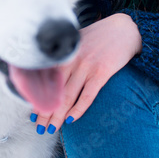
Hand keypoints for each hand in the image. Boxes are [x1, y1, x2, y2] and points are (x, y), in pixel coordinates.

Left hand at [30, 12, 141, 134]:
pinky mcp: (102, 73)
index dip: (38, 98)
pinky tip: (71, 120)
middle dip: (45, 112)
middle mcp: (72, 60)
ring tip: (51, 129)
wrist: (125, 28)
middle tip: (39, 127)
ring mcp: (87, 67)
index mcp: (64, 53)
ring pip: (68, 97)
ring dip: (58, 116)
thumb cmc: (101, 35)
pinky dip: (78, 109)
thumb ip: (65, 56)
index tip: (33, 113)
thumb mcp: (77, 41)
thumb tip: (51, 73)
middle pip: (55, 92)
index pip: (46, 81)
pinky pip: (87, 96)